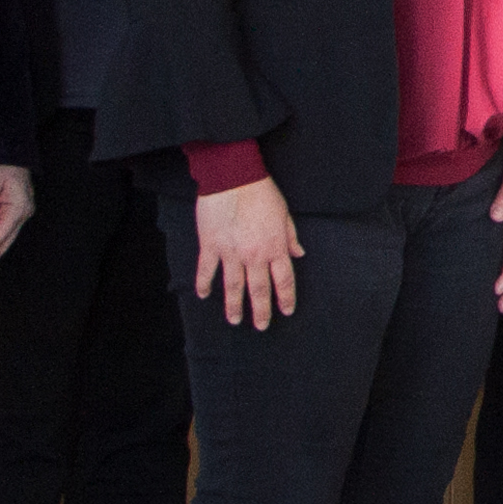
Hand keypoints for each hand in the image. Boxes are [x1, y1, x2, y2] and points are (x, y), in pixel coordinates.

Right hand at [191, 177, 302, 327]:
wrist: (233, 177)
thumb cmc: (261, 192)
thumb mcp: (284, 213)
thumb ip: (290, 236)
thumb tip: (298, 254)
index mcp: (274, 247)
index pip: (283, 280)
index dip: (285, 298)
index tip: (286, 311)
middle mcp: (253, 255)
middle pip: (258, 290)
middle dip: (261, 311)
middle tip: (261, 326)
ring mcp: (230, 252)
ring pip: (233, 286)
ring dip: (234, 305)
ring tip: (235, 320)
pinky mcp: (210, 245)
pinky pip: (207, 270)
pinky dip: (204, 284)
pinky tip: (203, 295)